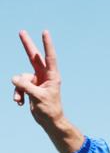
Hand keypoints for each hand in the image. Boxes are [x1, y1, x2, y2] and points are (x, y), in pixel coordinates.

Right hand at [12, 30, 83, 152]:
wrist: (49, 121)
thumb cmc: (49, 109)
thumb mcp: (37, 97)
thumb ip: (26, 86)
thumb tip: (14, 78)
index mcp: (52, 76)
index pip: (49, 57)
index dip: (46, 44)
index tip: (45, 32)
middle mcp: (45, 76)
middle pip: (33, 57)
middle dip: (27, 45)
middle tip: (21, 31)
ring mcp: (37, 81)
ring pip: (21, 78)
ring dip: (18, 89)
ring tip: (19, 99)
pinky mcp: (30, 87)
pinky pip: (19, 86)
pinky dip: (17, 94)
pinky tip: (19, 103)